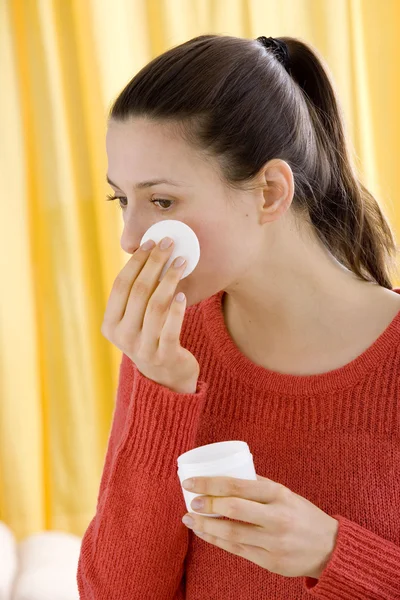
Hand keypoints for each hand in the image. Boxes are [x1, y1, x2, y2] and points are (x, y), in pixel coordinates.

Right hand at [101, 237, 199, 393]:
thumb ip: (136, 294)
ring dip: (169, 279)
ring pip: (156, 306)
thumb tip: (147, 250)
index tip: (151, 242)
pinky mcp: (164, 356)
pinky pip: (171, 328)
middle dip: (155, 263)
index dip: (136, 261)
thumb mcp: (136, 319)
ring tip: (182, 262)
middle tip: (169, 244)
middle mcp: (122, 336)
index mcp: (110, 324)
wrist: (166, 377)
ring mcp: (142, 348)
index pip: (121, 285)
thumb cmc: (151, 337)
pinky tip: (183, 293)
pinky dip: (177, 309)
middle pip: (139, 291)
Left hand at [181, 474, 338, 579]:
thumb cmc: (302, 515)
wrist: (329, 548)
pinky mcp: (270, 562)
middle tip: (191, 500)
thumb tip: (227, 475)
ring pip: (232, 534)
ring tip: (190, 519)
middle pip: (233, 509)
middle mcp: (277, 518)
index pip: (238, 485)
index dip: (210, 483)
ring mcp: (274, 542)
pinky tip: (205, 534)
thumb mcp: (285, 493)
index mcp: (279, 494)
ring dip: (206, 526)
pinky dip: (218, 541)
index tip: (191, 483)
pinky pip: (237, 550)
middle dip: (207, 504)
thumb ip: (259, 486)